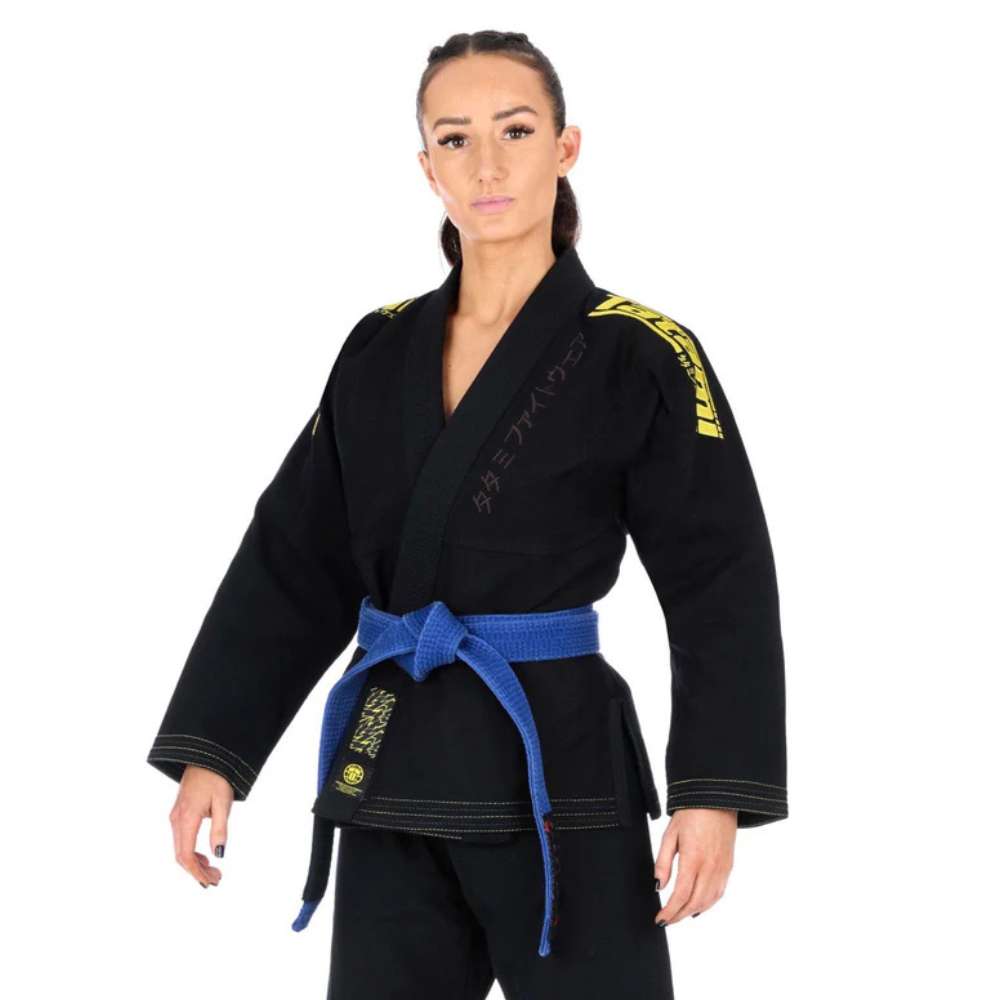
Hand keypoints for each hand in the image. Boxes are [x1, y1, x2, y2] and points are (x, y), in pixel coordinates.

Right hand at [169, 764, 233, 887]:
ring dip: (195, 863)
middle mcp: (176, 820)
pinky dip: (191, 852)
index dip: (197, 872)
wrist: (205, 755)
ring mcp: (175, 816)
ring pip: (180, 849)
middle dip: (197, 871)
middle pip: (181, 856)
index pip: (185, 855)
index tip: (210, 882)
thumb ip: (219, 829)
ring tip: (213, 871)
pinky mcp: (179, 813)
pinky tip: (204, 857)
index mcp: (186, 818)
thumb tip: (219, 854)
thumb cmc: (217, 777)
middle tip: (216, 880)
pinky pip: (181, 839)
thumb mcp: (223, 802)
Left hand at [653, 808, 736, 924]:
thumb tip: (658, 885)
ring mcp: (722, 868)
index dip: (670, 911)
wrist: (717, 799)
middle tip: (666, 920)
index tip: (660, 919)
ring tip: (678, 915)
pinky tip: (697, 906)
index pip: (681, 894)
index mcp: (693, 858)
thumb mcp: (670, 834)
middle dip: (679, 916)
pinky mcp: (728, 866)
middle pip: (695, 903)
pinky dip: (707, 904)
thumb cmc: (691, 813)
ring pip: (708, 901)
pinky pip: (718, 892)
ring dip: (692, 912)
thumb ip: (663, 862)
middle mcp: (710, 867)